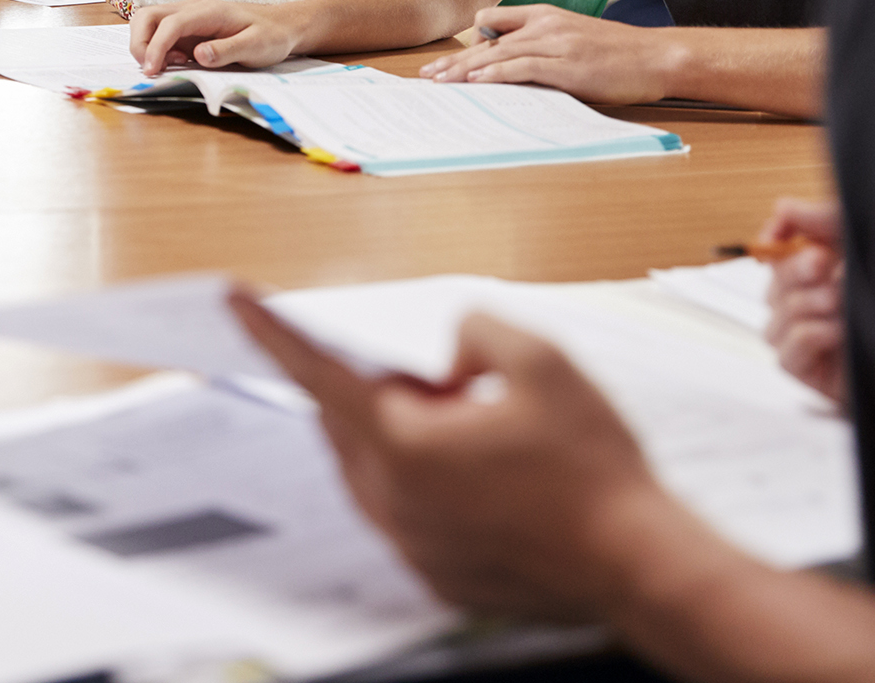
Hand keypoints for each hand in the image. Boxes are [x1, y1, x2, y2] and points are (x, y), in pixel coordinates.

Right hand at [130, 0, 297, 73]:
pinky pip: (159, 34)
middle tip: (151, 69)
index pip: (170, 23)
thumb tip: (198, 56)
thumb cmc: (271, 35)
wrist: (282, 26)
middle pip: (147, 16)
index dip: (156, 46)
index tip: (152, 70)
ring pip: (148, 23)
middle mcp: (191, 10)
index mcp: (208, 11)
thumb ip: (227, 50)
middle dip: (139, 43)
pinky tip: (178, 62)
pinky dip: (156, 49)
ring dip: (145, 45)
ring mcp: (187, 18)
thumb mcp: (256, 46)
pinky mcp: (186, 29)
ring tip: (167, 66)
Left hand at [232, 290, 676, 619]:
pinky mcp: (436, 574)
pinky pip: (403, 511)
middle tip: (445, 379)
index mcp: (403, 444)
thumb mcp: (543, 362)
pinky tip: (485, 477)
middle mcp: (393, 499)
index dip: (271, 331)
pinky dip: (422, 482)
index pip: (316, 374)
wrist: (640, 565)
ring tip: (474, 427)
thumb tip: (447, 351)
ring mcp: (412, 543)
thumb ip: (477, 329)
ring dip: (399, 437)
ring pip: (371, 470)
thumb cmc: (595, 470)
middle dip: (377, 389)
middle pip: (345, 424)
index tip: (234, 300)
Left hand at [418, 5, 676, 103]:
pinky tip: (475, 83)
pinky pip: (521, 67)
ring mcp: (556, 44)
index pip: (492, 22)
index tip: (445, 62)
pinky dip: (495, 74)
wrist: (658, 57)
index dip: (467, 43)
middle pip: (486, 41)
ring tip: (440, 83)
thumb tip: (511, 65)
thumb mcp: (575, 40)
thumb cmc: (619, 54)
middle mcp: (546, 25)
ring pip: (498, 53)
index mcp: (546, 16)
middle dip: (454, 60)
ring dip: (465, 70)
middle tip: (427, 75)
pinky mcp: (567, 65)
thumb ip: (542, 46)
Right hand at [760, 198, 845, 406]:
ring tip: (840, 301)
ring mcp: (803, 340)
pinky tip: (837, 330)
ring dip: (806, 304)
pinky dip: (808, 336)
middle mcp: (806, 305)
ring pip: (775, 317)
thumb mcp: (861, 247)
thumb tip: (783, 207)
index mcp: (816, 275)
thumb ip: (822, 221)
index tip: (781, 231)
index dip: (770, 242)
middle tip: (823, 263)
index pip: (772, 254)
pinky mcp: (807, 372)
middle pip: (772, 283)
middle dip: (794, 270)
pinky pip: (786, 353)